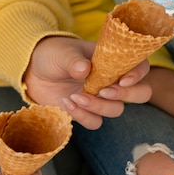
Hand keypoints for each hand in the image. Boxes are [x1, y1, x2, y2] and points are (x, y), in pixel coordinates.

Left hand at [23, 36, 151, 128]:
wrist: (33, 71)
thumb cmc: (53, 54)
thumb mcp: (62, 52)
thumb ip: (74, 60)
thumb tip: (84, 68)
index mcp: (113, 61)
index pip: (140, 66)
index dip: (138, 74)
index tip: (123, 80)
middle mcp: (112, 80)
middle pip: (140, 93)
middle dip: (126, 95)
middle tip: (104, 92)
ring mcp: (101, 98)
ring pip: (117, 110)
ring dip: (99, 106)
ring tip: (76, 96)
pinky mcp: (87, 112)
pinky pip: (95, 122)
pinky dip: (83, 116)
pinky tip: (66, 103)